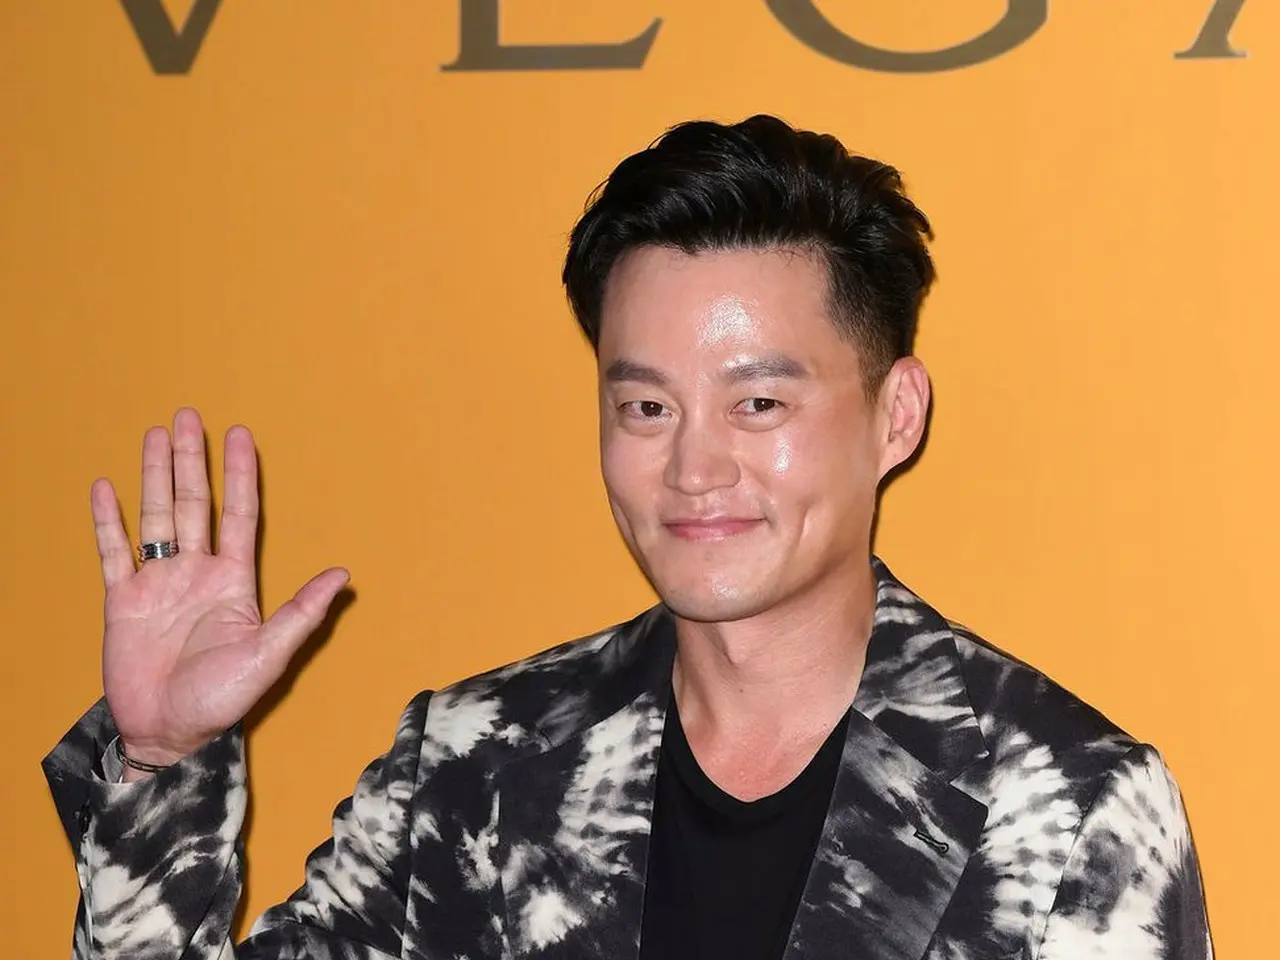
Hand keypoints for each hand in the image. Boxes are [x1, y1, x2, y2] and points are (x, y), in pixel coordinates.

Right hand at [93, 408, 348, 778]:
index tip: (240, 435)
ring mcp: (159, 583)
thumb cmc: (222, 701)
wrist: (168, 734)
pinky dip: (108, 520)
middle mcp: (197, 573)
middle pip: (194, 503)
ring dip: (153, 475)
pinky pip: (114, 551)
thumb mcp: (269, 655)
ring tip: (155, 434)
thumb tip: (344, 575)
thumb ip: (301, 613)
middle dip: (192, 461)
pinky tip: (106, 486)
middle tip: (189, 415)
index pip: (240, 514)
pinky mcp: (123, 601)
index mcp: (234, 581)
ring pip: (155, 516)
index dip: (239, 475)